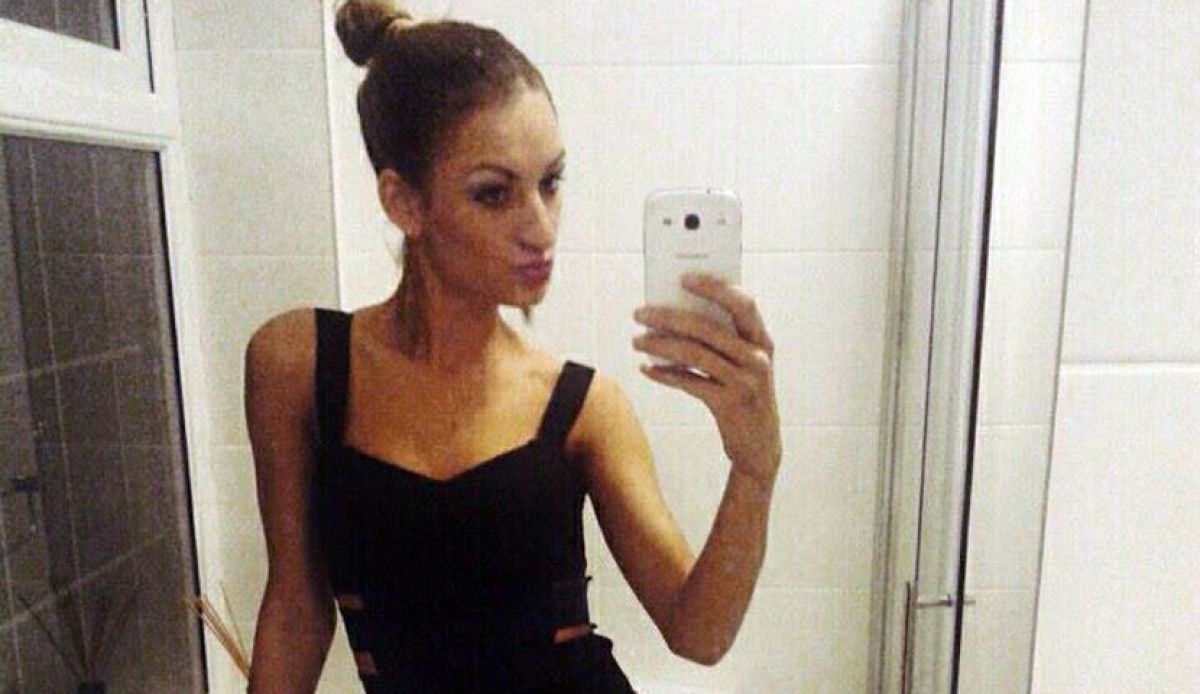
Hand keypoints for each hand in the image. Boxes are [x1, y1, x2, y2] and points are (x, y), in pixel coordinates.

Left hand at [632, 272, 781, 487]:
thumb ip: (722, 339)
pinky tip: (647, 369)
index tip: (684, 278)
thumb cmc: (745, 394)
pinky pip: (690, 383)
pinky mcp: (730, 405)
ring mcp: (745, 383)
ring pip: (695, 354)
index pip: (743, 303)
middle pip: (709, 328)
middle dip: (669, 317)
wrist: (761, 445)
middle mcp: (757, 358)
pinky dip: (665, 374)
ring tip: (637, 340)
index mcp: (762, 341)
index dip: (715, 287)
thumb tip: (674, 312)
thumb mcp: (744, 364)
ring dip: (660, 345)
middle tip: (640, 312)